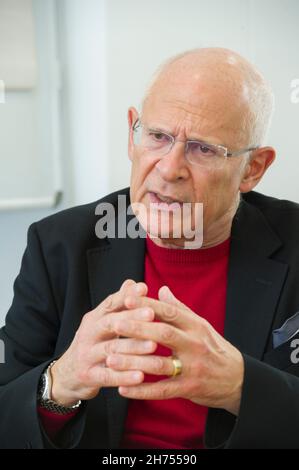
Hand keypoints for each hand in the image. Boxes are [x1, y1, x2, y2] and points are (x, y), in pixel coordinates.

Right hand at [51, 279, 155, 405]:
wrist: (66, 375)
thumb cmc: (92, 344)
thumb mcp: (101, 323)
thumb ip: (118, 305)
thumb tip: (132, 282)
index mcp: (94, 318)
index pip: (109, 303)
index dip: (126, 295)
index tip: (144, 288)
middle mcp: (88, 333)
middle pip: (110, 323)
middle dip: (131, 317)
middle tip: (152, 313)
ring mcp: (86, 355)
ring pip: (111, 350)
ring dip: (133, 347)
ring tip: (154, 346)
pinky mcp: (88, 376)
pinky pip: (108, 376)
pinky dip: (124, 377)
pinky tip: (141, 377)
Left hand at [106, 286, 243, 415]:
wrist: (238, 379)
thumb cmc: (213, 347)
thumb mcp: (201, 325)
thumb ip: (179, 308)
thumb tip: (161, 289)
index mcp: (195, 325)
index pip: (168, 311)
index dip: (147, 304)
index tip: (126, 299)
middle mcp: (194, 344)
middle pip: (163, 333)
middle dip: (137, 328)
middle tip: (114, 324)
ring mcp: (192, 367)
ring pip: (159, 363)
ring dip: (133, 362)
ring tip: (111, 359)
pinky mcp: (189, 388)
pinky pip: (162, 390)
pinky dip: (141, 390)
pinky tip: (122, 388)